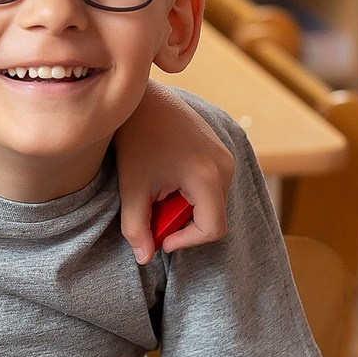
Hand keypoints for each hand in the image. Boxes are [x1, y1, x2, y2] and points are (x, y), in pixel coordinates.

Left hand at [115, 85, 233, 263]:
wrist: (141, 98)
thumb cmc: (135, 140)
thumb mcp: (131, 187)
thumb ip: (136, 228)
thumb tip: (145, 258)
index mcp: (208, 176)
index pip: (212, 229)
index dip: (185, 241)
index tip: (159, 238)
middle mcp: (226, 165)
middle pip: (211, 215)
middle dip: (181, 222)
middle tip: (150, 209)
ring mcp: (225, 155)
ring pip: (211, 201)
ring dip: (183, 206)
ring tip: (155, 190)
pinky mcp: (220, 149)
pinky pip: (211, 184)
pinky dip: (189, 191)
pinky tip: (163, 177)